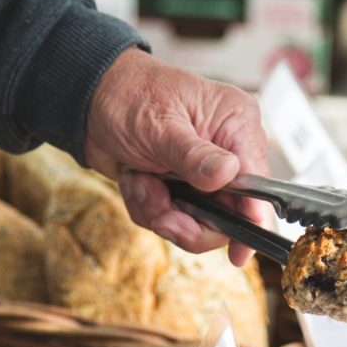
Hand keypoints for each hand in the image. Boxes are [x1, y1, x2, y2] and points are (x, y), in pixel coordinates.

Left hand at [84, 48, 271, 265]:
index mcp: (236, 125)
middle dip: (191, 222)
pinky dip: (149, 208)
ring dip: (162, 213)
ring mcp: (205, 174)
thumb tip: (229, 174)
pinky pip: (175, 220)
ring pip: (200, 224)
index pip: (258, 183)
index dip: (252, 219)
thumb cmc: (128, 96)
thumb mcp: (160, 125)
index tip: (240, 251)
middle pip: (232, 215)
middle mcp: (227, 152)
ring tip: (140, 184)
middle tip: (162, 216)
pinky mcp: (184, 189)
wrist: (88, 101)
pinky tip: (135, 181)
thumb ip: (195, 155)